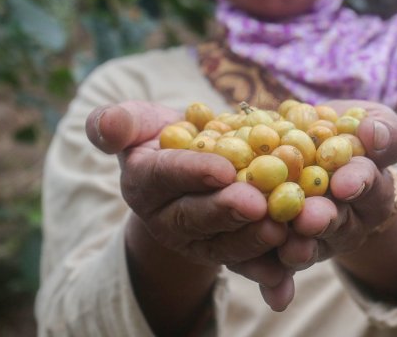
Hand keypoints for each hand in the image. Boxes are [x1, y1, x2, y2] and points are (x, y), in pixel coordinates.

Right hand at [86, 101, 296, 308]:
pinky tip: (287, 276)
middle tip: (257, 204)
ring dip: (254, 242)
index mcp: (143, 184)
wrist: (192, 158)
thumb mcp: (137, 120)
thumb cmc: (162, 134)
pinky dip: (268, 272)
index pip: (166, 175)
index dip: (193, 172)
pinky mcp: (228, 254)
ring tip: (281, 230)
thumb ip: (117, 121)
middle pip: (198, 216)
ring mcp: (198, 242)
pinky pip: (248, 266)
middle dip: (228, 211)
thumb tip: (109, 125)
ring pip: (226, 244)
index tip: (223, 169)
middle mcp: (167, 220)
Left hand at [274, 100, 396, 269]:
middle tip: (310, 218)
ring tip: (288, 247)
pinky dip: (276, 280)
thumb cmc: (354, 135)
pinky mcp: (285, 249)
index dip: (357, 182)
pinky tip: (273, 294)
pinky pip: (281, 267)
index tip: (345, 183)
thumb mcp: (377, 125)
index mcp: (372, 190)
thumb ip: (385, 132)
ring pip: (309, 246)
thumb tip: (372, 134)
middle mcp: (347, 220)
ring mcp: (316, 238)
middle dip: (323, 220)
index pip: (367, 184)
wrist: (321, 150)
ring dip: (299, 249)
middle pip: (336, 221)